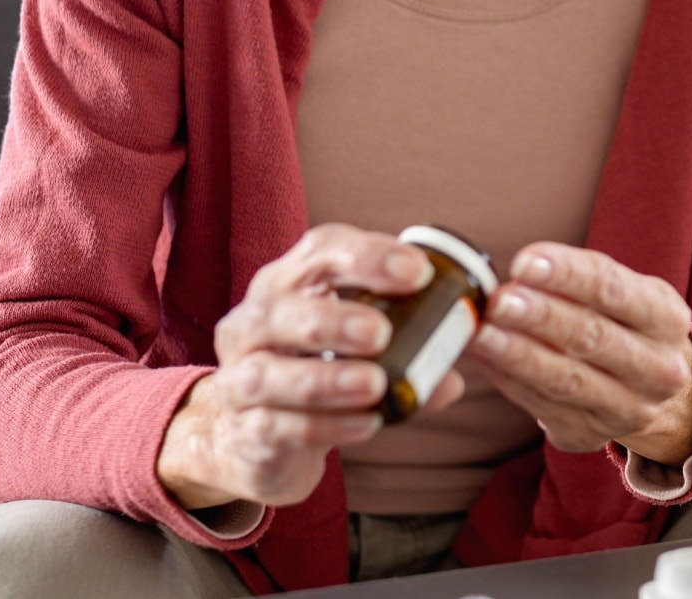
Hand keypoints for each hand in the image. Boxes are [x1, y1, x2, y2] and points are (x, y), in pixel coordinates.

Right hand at [155, 224, 465, 510]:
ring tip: (376, 385)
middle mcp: (253, 323)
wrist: (252, 438)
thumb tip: (452, 376)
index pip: (320, 252)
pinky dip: (326, 425)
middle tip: (382, 332)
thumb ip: (405, 356)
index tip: (418, 271)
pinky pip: (277, 426)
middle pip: (283, 311)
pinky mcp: (245, 429)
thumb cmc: (312, 371)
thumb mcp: (354, 349)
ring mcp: (240, 377)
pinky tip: (367, 423)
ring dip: (328, 379)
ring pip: (270, 374)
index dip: (368, 256)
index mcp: (288, 284)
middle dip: (335, 320)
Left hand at [470, 242, 691, 466]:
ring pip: (567, 380)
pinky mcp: (591, 435)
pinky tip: (486, 360)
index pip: (614, 290)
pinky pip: (544, 407)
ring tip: (484, 333)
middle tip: (500, 300)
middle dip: (540, 317)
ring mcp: (628, 408)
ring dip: (520, 355)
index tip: (524, 262)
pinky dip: (511, 381)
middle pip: (592, 337)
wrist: (654, 390)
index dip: (567, 275)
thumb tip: (521, 271)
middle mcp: (657, 369)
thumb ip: (580, 279)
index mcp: (667, 319)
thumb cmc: (626, 325)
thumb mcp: (626, 292)